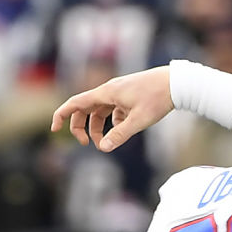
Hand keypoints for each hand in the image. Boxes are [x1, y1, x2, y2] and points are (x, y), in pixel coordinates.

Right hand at [50, 66, 172, 151]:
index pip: (75, 103)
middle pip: (85, 109)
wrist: (177, 83)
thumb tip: (104, 148)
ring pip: (100, 111)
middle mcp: (109, 90)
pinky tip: (128, 127)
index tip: (54, 129)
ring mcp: (119, 92)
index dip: (61, 116)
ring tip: (108, 143)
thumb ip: (120, 135)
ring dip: (100, 127)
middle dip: (82, 127)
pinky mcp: (129, 96)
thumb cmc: (158, 99)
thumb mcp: (139, 120)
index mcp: (107, 93)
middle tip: (87, 144)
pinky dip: (116, 121)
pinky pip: (115, 110)